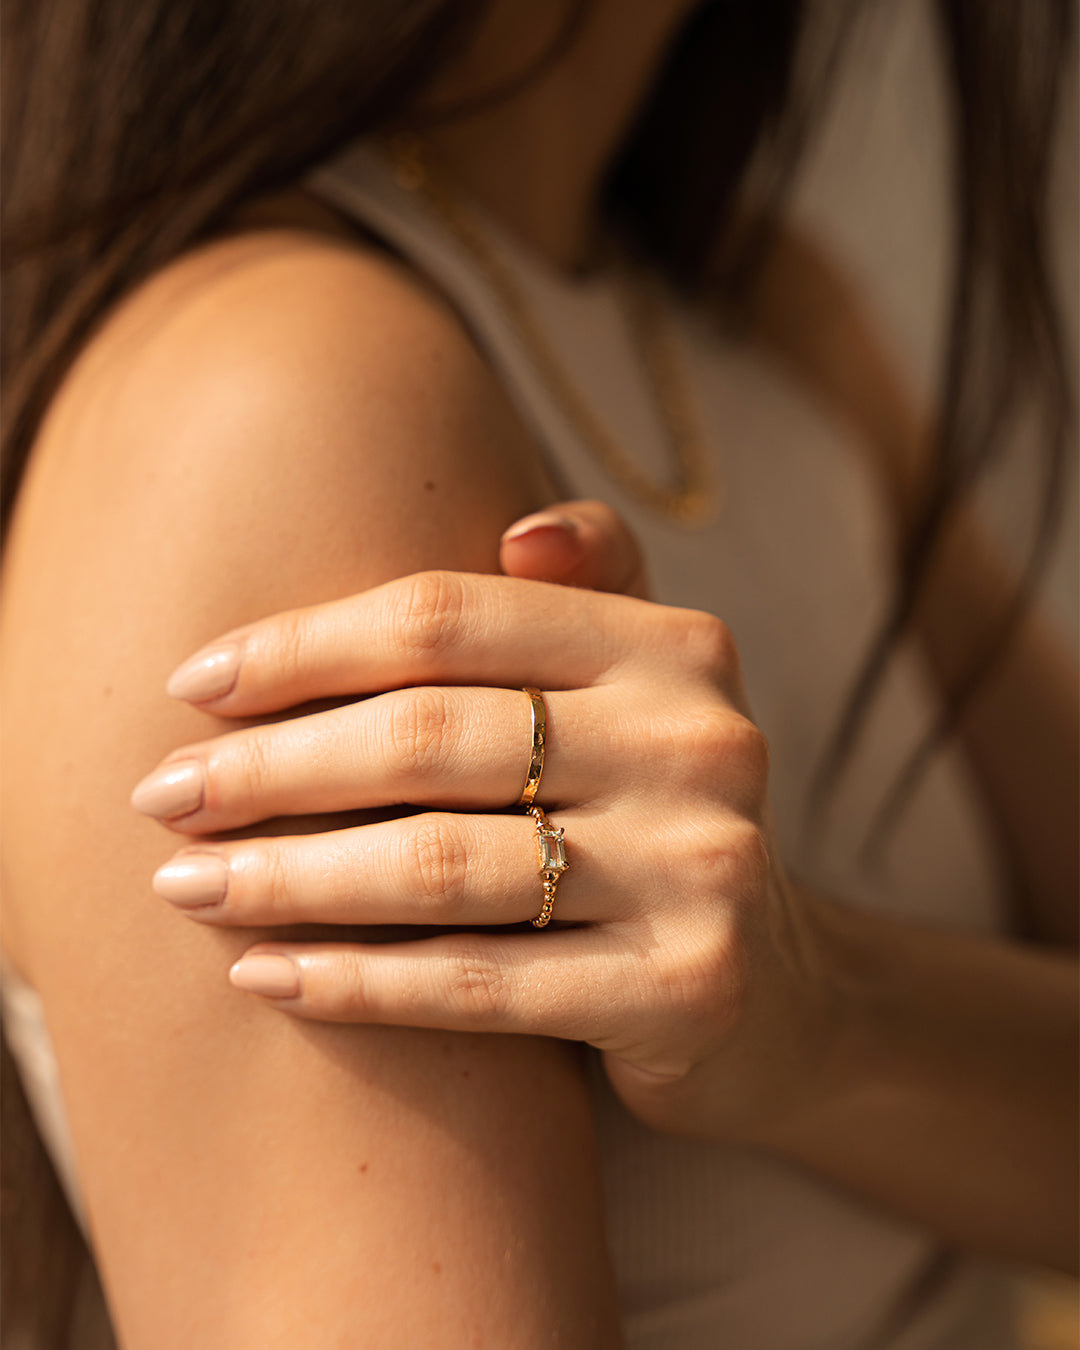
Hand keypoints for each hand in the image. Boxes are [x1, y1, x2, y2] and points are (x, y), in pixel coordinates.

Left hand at [131, 510, 839, 1143]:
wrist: (773, 990)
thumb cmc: (652, 818)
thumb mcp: (638, 693)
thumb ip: (589, 590)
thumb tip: (518, 532)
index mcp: (675, 643)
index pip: (448, 619)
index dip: (303, 647)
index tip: (190, 686)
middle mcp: (703, 742)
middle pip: (430, 738)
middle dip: (268, 769)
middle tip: (158, 799)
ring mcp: (706, 868)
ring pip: (442, 867)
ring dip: (286, 878)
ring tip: (186, 887)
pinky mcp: (691, 990)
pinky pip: (481, 985)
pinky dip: (356, 983)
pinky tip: (264, 977)